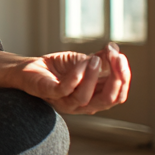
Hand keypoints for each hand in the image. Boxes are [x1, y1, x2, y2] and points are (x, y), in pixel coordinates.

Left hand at [12, 42, 130, 114]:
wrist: (30, 67)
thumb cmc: (58, 68)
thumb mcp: (83, 61)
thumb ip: (101, 58)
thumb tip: (115, 50)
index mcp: (95, 97)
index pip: (118, 96)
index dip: (124, 78)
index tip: (122, 57)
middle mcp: (83, 105)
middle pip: (108, 100)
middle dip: (116, 80)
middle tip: (116, 59)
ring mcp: (66, 102)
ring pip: (86, 98)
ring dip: (93, 76)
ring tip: (95, 59)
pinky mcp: (51, 95)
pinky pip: (66, 89)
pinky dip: (76, 76)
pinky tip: (82, 62)